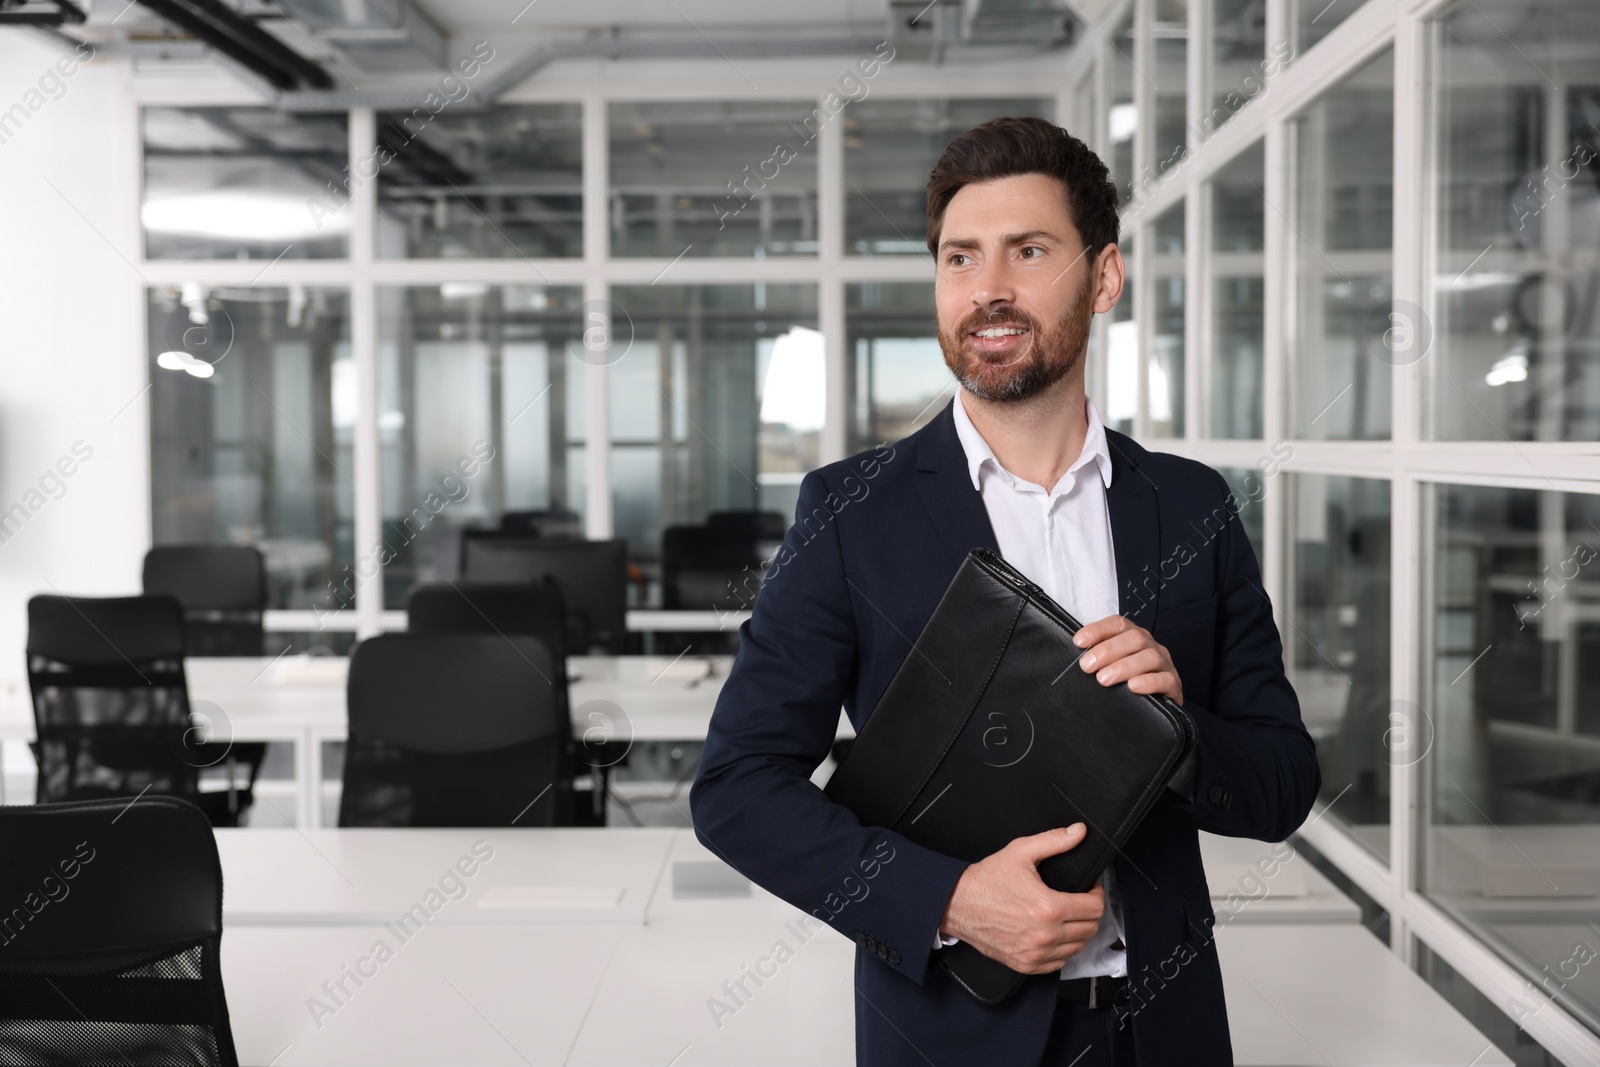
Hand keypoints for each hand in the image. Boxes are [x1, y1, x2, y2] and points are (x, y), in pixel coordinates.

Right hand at [938, 825, 1104, 973]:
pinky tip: (1052, 934)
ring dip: (1077, 931)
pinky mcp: (1026, 965)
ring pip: (1077, 947)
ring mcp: (1036, 953)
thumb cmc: (986, 880)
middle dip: (1088, 912)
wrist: (957, 904)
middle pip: (1090, 929)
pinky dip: (1061, 949)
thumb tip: (1078, 832)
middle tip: (1078, 900)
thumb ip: (1054, 841)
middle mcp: (1045, 935)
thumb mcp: (1020, 852)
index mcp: (1049, 908)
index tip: (1090, 888)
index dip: (1096, 894)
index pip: (1095, 908)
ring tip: (1065, 916)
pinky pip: (1059, 963)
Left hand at [1074, 615, 1183, 705]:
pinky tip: (1133, 687)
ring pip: (1149, 658)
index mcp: (1134, 636)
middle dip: (1107, 651)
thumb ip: (1098, 659)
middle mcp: (1151, 646)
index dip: (1098, 629)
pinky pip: (1165, 680)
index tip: (1079, 641)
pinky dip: (1148, 682)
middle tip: (1087, 666)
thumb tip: (1073, 658)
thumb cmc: (1128, 681)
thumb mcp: (1112, 665)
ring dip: (1124, 667)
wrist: (1158, 705)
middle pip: (1134, 639)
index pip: (1118, 624)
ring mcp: (1164, 664)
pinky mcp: (1174, 685)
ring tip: (1104, 679)